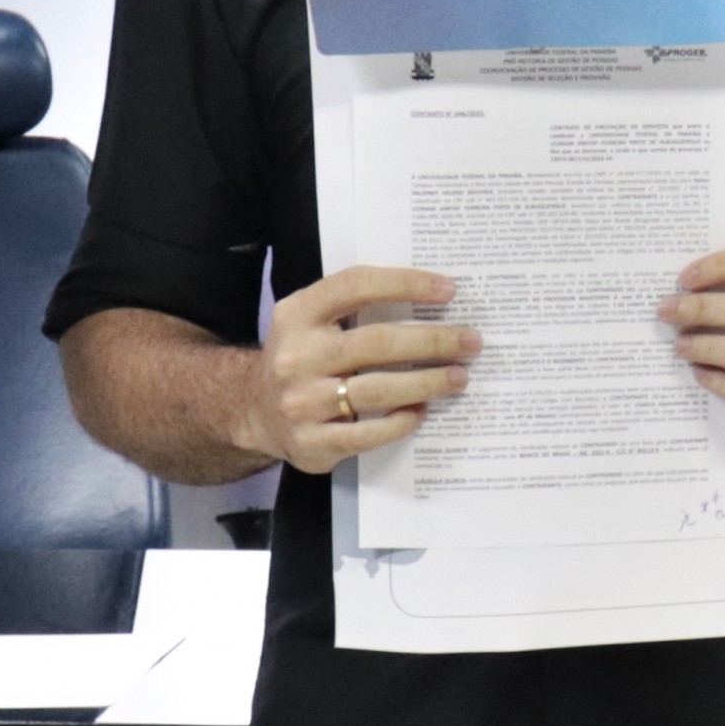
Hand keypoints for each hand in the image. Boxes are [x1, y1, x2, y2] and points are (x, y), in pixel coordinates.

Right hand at [254, 263, 478, 474]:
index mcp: (298, 314)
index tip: (448, 290)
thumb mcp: (312, 322)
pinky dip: (401, 421)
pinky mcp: (312, 441)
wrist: (254, 411)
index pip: (356, 285)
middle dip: (432, 341)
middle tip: (470, 341)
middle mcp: (296, 355)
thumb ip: (355, 307)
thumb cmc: (303, 358)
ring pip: (378, 389)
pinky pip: (368, 432)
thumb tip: (432, 299)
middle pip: (377, 342)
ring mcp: (302, 401)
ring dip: (427, 383)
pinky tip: (421, 412)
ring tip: (458, 378)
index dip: (405, 283)